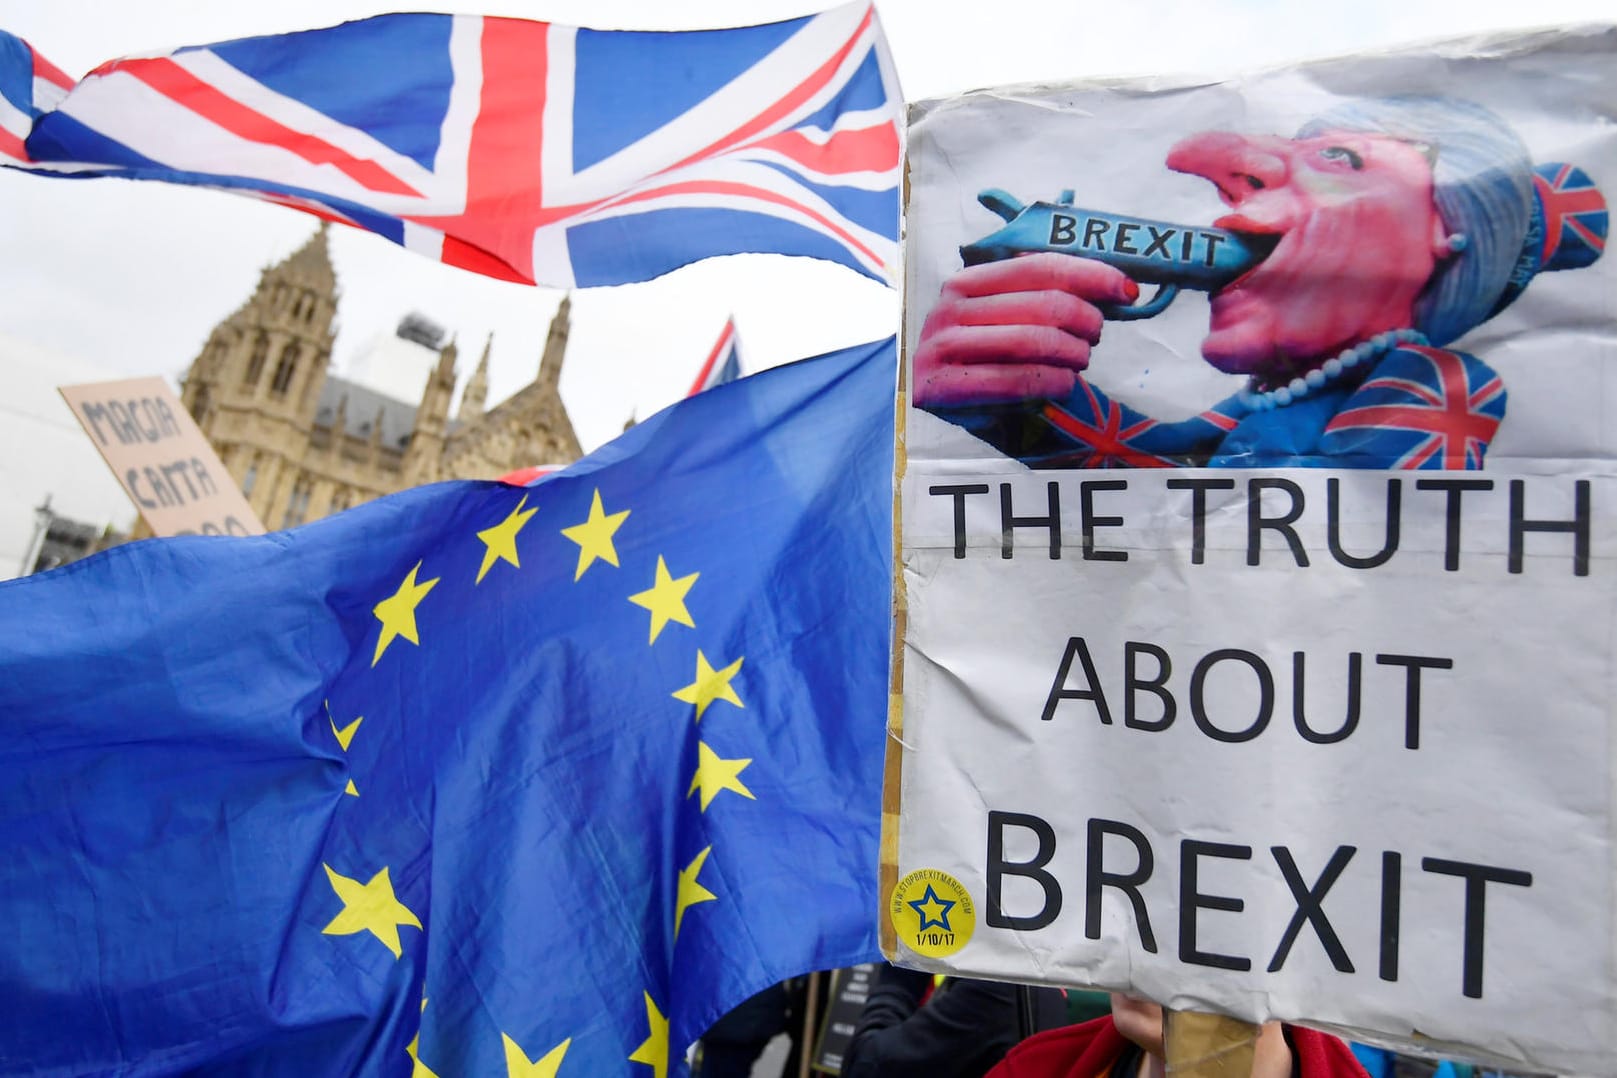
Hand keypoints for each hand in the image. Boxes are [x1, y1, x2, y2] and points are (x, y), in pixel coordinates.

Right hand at [912, 253, 1138, 407]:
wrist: (936, 409)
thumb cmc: (981, 361)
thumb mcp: (1002, 321)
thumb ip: (1038, 296)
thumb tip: (1113, 286)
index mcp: (966, 282)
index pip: (1038, 267)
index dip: (1090, 275)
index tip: (1127, 290)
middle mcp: (949, 308)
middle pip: (1041, 303)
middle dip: (1084, 320)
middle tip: (1094, 338)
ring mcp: (940, 347)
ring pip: (1031, 340)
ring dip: (1071, 353)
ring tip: (1079, 362)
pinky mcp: (939, 387)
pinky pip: (1013, 380)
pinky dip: (1051, 382)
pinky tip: (1065, 385)